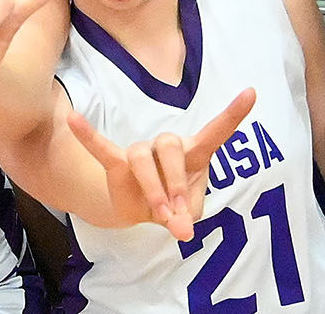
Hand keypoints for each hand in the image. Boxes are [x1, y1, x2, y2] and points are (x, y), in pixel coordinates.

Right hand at [67, 87, 255, 240]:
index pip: (216, 131)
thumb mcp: (186, 215)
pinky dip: (88, 134)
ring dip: (155, 190)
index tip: (251, 94)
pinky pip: (102, 146)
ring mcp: (142, 151)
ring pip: (144, 159)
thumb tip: (181, 230)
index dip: (234, 114)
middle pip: (172, 148)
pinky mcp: (117, 162)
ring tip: (160, 216)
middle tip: (179, 216)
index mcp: (194, 153)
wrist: (140, 211)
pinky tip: (72, 118)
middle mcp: (168, 145)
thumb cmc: (172, 205)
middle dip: (177, 184)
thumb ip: (187, 219)